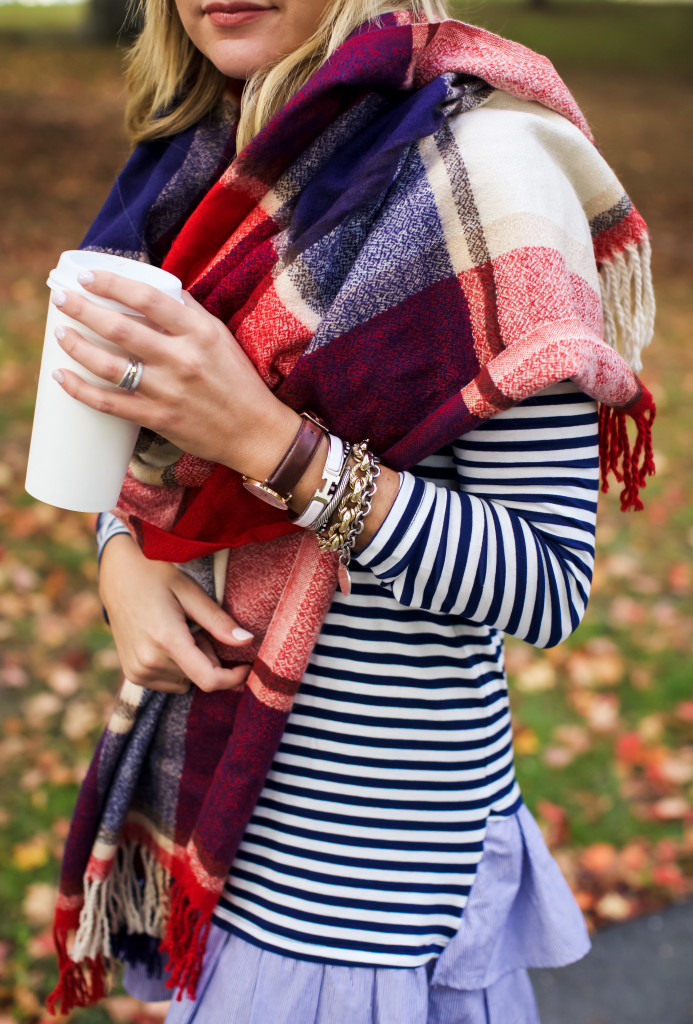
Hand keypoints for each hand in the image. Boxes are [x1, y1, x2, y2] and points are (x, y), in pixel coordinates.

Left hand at [51, 270, 299, 477]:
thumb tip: (156, 288)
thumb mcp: (221, 338)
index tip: (89, 276)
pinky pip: (111, 404)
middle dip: (83, 310)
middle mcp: (183, 359)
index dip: (114, 284)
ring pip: (110, 366)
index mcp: (200, 333)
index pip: (150, 298)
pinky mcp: (159, 419)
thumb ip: (189, 313)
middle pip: (121, 328)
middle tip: (61, 298)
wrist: (255, 433)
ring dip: (77, 347)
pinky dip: (82, 390)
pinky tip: (62, 377)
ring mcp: (169, 392)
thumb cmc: (238, 381)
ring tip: (59, 333)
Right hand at [99, 533, 253, 692]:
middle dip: (209, 657)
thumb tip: (247, 641)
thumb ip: (218, 621)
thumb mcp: (190, 592)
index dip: (233, 678)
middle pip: (199, 677)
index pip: (208, 679)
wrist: (117, 575)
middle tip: (197, 626)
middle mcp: (148, 662)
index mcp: (166, 640)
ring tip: (180, 631)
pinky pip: (170, 682)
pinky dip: (177, 667)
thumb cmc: (156, 576)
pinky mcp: (132, 674)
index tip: (247, 666)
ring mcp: (137, 671)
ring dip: (192, 663)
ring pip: (186, 682)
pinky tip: (167, 641)